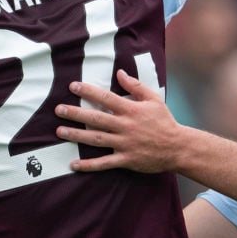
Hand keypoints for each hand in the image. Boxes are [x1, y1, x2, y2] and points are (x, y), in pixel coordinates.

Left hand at [55, 70, 182, 172]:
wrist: (178, 147)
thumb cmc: (165, 121)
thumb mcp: (153, 99)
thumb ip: (135, 86)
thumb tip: (120, 72)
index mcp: (131, 110)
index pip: (105, 98)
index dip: (88, 91)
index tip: (73, 86)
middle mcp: (125, 126)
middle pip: (96, 118)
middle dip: (76, 113)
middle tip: (59, 110)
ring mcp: (124, 144)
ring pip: (96, 139)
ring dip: (76, 135)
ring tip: (59, 132)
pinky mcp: (126, 160)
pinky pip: (104, 163)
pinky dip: (88, 165)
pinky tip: (73, 164)